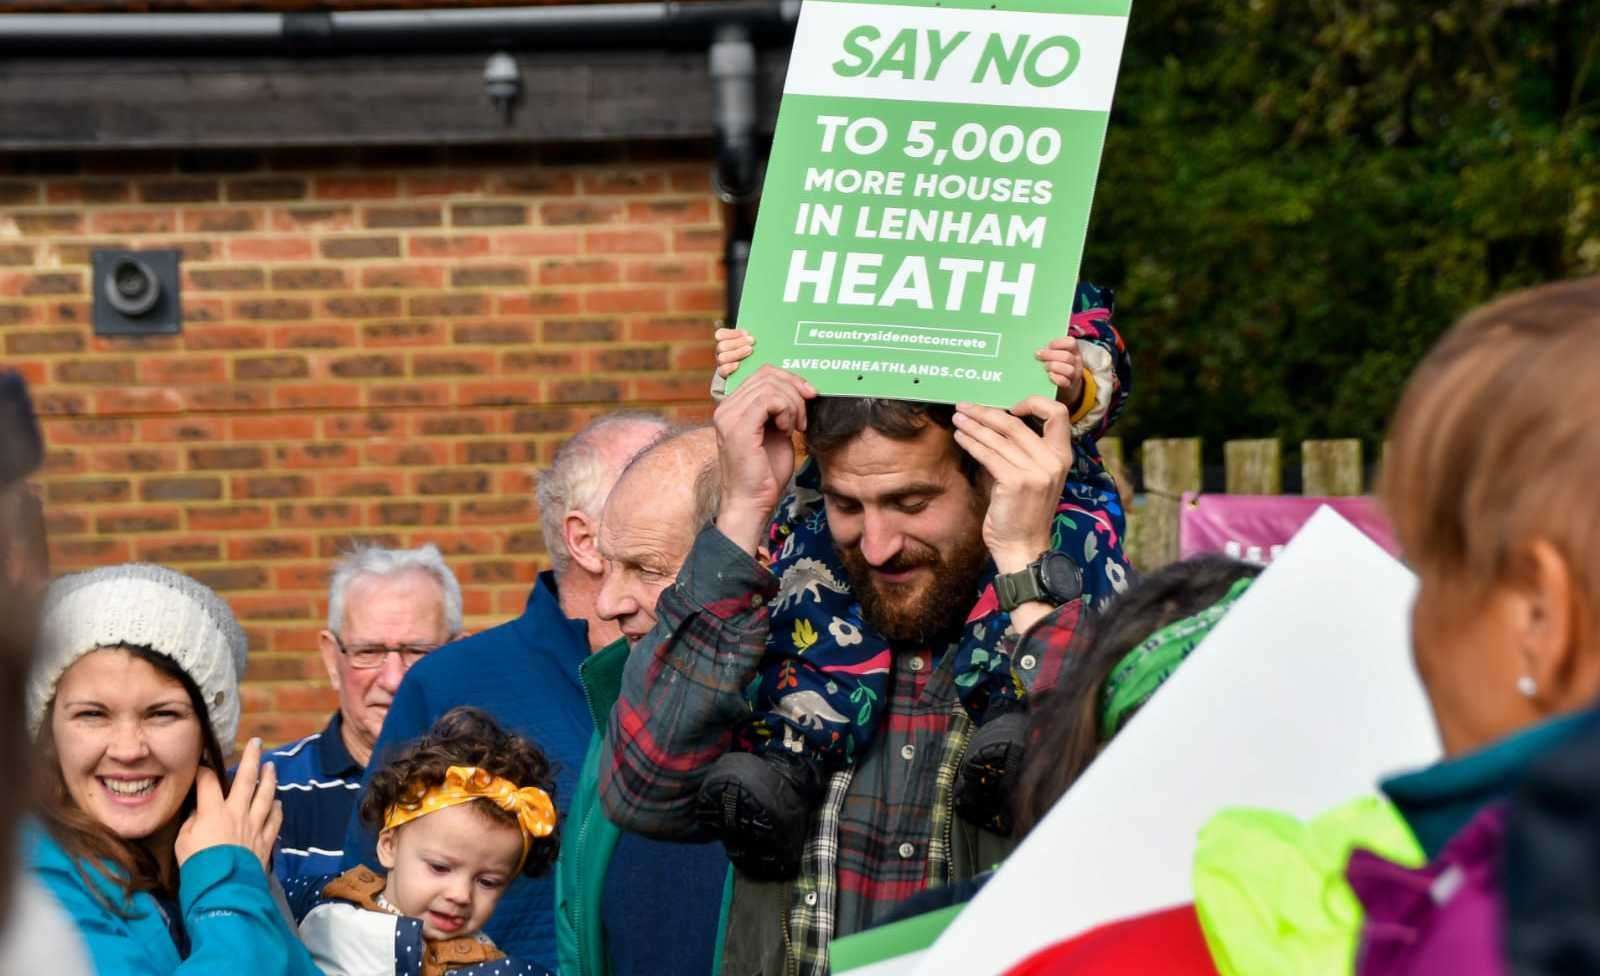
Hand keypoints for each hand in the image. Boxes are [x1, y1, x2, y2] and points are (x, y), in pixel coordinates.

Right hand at [175, 738, 281, 871]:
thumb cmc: (197, 866)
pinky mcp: (265, 839)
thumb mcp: (183, 842)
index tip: (202, 764)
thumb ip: (192, 822)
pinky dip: (277, 809)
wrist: (222, 888)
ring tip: (271, 766)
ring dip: (269, 779)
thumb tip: (199, 812)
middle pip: (246, 779)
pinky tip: (279, 803)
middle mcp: (237, 812)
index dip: (204, 770)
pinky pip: (274, 820)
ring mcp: (254, 825)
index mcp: (214, 811)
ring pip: (266, 795)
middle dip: (251, 758)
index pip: (208, 781)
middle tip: (256, 742)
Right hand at [713, 365, 815, 556]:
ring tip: (796, 427)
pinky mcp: (738, 427)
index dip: (790, 379)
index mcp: (732, 407)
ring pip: (770, 385)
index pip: (762, 373)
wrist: (752, 504)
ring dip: (793, 403)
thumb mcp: (776, 432)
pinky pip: (770, 400)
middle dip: (795, 389)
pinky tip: (789, 431)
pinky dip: (787, 411)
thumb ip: (780, 409)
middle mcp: (726, 408)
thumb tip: (800, 388)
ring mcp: (729, 416)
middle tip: (804, 416)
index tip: (809, 396)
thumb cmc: (765, 474)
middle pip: (767, 374)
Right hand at [714, 327, 755, 379]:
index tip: (747, 333)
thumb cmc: (753, 350)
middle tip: (752, 341)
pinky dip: (730, 367)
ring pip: (722, 357)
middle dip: (738, 342)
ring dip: (737, 353)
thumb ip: (747, 333)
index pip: (720, 334)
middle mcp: (720, 352)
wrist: (754, 370)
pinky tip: (739, 364)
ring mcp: (721, 363)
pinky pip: (722, 371)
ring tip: (750, 350)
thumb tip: (739, 326)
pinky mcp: (724, 375)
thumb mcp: (750, 340)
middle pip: (722, 346)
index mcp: (723, 341)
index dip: (732, 333)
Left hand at [951, 396, 1073, 575]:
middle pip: (1016, 423)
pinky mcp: (1015, 482)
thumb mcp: (1032, 476)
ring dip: (973, 425)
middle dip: (985, 412)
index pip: (1058, 413)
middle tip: (966, 406)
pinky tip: (960, 437)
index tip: (1010, 405)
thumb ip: (1020, 450)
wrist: (1023, 546)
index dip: (1034, 402)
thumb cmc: (1023, 511)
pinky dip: (971, 442)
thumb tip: (993, 421)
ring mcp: (1036, 471)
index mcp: (1062, 456)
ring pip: (998, 437)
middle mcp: (1053, 461)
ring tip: (958, 418)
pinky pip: (988, 454)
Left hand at [1034, 337, 1084, 405]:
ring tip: (1044, 367)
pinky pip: (1064, 382)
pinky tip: (1049, 375)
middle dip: (1050, 355)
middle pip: (1067, 357)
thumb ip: (1050, 349)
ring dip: (1053, 366)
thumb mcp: (1056, 354)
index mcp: (1073, 351)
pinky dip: (1056, 378)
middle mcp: (1076, 362)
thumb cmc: (1056, 365)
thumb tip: (1037, 347)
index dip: (1059, 343)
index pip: (1071, 343)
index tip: (1048, 346)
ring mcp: (1074, 375)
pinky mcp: (1069, 386)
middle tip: (1038, 355)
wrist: (1063, 386)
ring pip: (1069, 370)